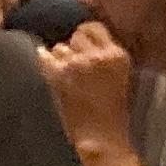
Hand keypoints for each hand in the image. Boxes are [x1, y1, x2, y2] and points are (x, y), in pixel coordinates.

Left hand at [40, 22, 142, 158]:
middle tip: (81, 67)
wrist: (102, 137)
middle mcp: (97, 56)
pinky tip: (50, 69)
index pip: (93, 27)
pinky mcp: (57, 75)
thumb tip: (80, 34)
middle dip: (76, 48)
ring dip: (62, 57)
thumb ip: (105, 54)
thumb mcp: (121, 77)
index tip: (88, 49)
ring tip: (70, 75)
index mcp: (118, 56)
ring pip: (61, 47)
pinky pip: (44, 56)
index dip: (88, 36)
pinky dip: (45, 60)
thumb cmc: (114, 110)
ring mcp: (75, 65)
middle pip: (76, 35)